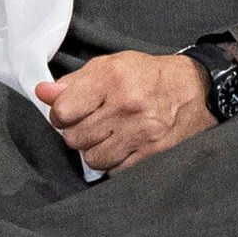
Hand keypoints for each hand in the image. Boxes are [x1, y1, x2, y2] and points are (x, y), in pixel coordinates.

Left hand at [38, 48, 212, 174]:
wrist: (195, 89)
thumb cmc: (147, 76)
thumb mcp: (108, 66)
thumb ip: (72, 82)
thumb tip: (42, 93)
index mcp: (110, 78)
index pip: (63, 112)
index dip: (61, 115)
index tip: (69, 114)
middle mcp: (126, 105)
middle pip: (75, 138)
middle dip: (78, 134)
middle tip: (93, 124)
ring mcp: (141, 132)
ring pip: (93, 159)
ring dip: (96, 151)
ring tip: (109, 136)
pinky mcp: (154, 153)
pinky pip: (116, 170)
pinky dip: (115, 162)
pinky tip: (124, 146)